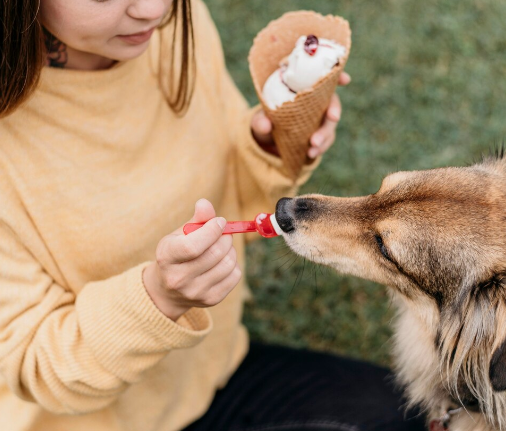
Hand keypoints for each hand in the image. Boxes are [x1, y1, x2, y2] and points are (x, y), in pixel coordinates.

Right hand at [143, 199, 240, 321]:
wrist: (168, 290)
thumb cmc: (177, 254)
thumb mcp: (180, 234)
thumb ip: (196, 219)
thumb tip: (205, 203)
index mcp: (166, 257)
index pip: (193, 246)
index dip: (212, 230)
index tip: (219, 222)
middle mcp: (178, 279)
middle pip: (215, 254)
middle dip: (225, 237)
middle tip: (223, 232)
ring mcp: (195, 292)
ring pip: (228, 263)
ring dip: (230, 250)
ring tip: (221, 247)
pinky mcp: (211, 300)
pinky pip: (235, 275)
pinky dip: (234, 264)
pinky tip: (222, 261)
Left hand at [251, 71, 350, 158]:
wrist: (268, 141)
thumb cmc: (265, 121)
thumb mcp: (259, 120)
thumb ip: (260, 121)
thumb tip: (265, 125)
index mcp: (302, 89)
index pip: (322, 78)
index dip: (336, 76)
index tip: (345, 80)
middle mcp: (315, 101)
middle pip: (332, 101)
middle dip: (335, 109)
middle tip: (333, 117)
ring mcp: (319, 119)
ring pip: (330, 123)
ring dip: (325, 134)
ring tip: (313, 146)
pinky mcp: (320, 134)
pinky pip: (326, 140)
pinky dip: (321, 147)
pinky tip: (311, 154)